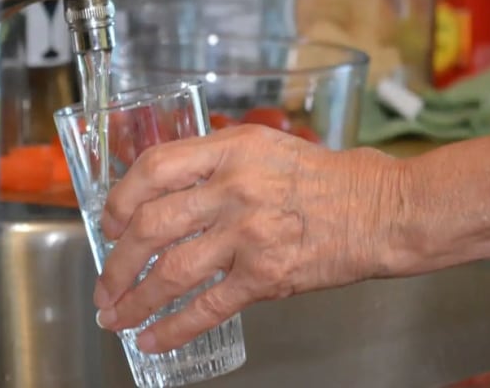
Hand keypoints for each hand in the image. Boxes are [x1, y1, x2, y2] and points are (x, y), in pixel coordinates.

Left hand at [93, 124, 405, 352]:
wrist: (383, 210)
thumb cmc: (330, 179)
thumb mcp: (267, 150)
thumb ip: (217, 164)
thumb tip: (169, 193)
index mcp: (231, 150)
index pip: (154, 168)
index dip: (122, 198)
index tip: (111, 223)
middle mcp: (234, 188)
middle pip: (152, 225)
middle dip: (117, 262)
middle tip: (106, 284)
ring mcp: (249, 233)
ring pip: (171, 270)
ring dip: (135, 299)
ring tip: (117, 318)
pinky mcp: (267, 275)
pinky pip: (207, 307)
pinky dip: (174, 328)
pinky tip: (153, 339)